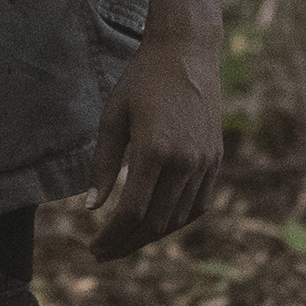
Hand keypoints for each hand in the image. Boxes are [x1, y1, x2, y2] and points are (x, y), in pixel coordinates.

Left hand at [85, 32, 221, 261]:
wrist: (186, 52)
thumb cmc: (141, 80)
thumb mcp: (112, 118)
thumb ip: (102, 165)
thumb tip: (91, 208)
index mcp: (154, 151)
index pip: (131, 212)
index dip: (110, 237)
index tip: (92, 247)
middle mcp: (184, 161)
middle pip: (155, 223)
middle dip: (126, 244)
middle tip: (102, 253)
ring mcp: (204, 162)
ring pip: (178, 218)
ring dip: (150, 237)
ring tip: (125, 241)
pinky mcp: (215, 159)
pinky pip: (198, 204)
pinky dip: (177, 220)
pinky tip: (157, 224)